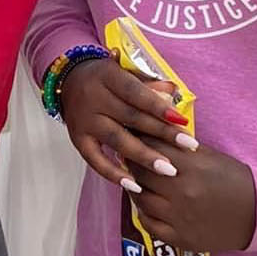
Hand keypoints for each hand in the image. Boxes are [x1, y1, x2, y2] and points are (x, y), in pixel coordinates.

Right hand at [59, 56, 196, 189]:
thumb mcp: (124, 70)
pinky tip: (134, 185)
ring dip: (144, 157)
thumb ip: (147, 83)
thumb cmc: (106, 77)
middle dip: (162, 133)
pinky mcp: (77, 139)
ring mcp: (84, 121)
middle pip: (131, 118)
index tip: (182, 121)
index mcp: (108, 77)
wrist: (69, 80)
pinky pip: (96, 160)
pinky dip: (114, 174)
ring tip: (168, 170)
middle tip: (187, 146)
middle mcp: (94, 99)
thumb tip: (173, 95)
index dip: (159, 107)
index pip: (136, 93)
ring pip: (117, 140)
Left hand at [127, 138, 256, 253]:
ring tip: (136, 180)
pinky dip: (143, 213)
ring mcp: (179, 218)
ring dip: (135, 188)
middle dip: (133, 163)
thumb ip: (180, 148)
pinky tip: (145, 204)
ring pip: (141, 199)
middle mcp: (182, 193)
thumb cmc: (234, 179)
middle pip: (142, 174)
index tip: (132, 137)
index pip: (152, 149)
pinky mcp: (180, 238)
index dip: (139, 142)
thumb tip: (151, 135)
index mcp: (192, 168)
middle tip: (128, 157)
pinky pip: (149, 224)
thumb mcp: (210, 156)